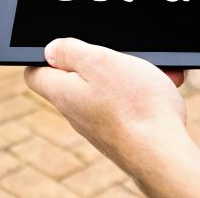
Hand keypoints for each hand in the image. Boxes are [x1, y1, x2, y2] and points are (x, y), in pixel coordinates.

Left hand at [25, 38, 187, 168]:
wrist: (164, 154)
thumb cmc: (133, 105)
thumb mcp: (99, 62)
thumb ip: (70, 51)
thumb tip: (49, 49)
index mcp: (63, 93)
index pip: (35, 74)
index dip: (46, 55)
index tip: (68, 46)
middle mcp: (77, 113)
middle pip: (76, 79)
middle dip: (102, 61)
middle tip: (122, 55)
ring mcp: (100, 126)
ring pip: (109, 90)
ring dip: (130, 75)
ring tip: (152, 71)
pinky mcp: (122, 134)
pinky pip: (129, 105)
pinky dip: (144, 93)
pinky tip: (164, 89)